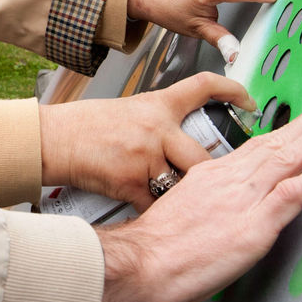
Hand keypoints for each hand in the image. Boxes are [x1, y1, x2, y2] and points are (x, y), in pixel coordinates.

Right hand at [39, 72, 258, 210]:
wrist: (52, 138)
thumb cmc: (81, 126)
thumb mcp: (126, 113)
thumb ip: (156, 126)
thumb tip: (178, 143)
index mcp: (156, 106)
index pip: (202, 87)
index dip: (233, 90)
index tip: (249, 100)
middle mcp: (156, 128)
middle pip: (204, 157)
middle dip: (207, 180)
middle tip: (211, 189)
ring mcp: (145, 156)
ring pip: (182, 186)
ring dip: (179, 200)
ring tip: (176, 205)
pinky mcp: (131, 181)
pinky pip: (156, 205)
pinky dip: (155, 214)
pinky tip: (152, 215)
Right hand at [97, 89, 301, 301]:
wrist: (143, 262)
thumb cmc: (156, 245)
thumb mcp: (181, 205)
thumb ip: (208, 196)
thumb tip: (223, 199)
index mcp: (212, 174)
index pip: (257, 145)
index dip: (284, 128)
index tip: (301, 117)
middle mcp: (230, 180)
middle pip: (277, 141)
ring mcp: (245, 200)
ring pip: (289, 156)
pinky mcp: (256, 225)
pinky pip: (295, 192)